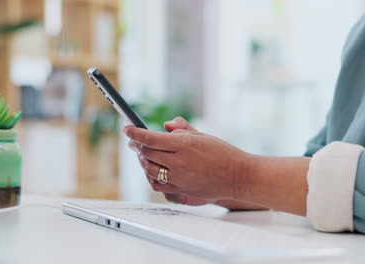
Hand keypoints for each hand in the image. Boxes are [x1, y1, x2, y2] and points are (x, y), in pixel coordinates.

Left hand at [124, 117, 248, 200]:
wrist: (238, 176)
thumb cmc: (223, 153)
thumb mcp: (203, 135)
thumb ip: (181, 129)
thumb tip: (166, 125)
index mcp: (184, 143)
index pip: (151, 138)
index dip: (135, 133)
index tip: (127, 129)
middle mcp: (179, 160)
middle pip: (147, 153)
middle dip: (136, 146)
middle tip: (133, 141)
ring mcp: (180, 177)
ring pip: (150, 169)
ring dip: (142, 161)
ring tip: (141, 155)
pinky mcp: (182, 189)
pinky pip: (158, 184)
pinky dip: (150, 176)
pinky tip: (151, 170)